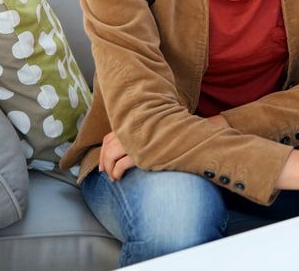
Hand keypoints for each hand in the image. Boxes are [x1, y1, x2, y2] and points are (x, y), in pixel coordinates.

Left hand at [98, 114, 228, 180]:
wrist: (195, 134)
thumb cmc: (178, 133)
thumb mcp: (158, 130)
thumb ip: (144, 134)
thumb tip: (128, 147)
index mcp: (136, 121)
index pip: (110, 135)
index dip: (103, 150)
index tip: (104, 162)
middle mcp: (134, 128)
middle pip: (108, 145)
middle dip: (104, 160)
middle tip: (105, 172)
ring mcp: (137, 140)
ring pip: (111, 154)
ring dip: (110, 168)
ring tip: (113, 177)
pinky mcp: (142, 152)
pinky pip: (121, 164)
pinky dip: (116, 171)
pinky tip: (119, 177)